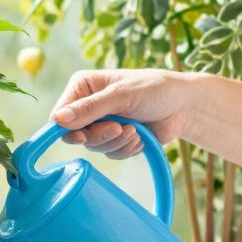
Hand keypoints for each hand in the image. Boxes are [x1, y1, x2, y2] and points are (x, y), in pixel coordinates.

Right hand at [52, 69, 194, 159]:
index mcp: (83, 87)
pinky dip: (127, 149)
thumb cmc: (154, 90)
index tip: (80, 136)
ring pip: (94, 147)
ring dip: (117, 142)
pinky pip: (111, 153)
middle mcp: (88, 106)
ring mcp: (102, 124)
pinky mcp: (116, 139)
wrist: (184, 106)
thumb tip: (58, 120)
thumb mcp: (121, 96)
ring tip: (135, 130)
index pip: (60, 113)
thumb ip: (90, 108)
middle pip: (75, 135)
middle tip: (120, 129)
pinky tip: (140, 137)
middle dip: (100, 135)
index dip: (66, 128)